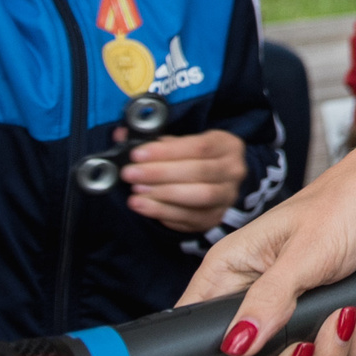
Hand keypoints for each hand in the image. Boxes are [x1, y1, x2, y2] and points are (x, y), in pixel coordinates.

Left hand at [123, 128, 248, 234]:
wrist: (215, 182)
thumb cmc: (193, 159)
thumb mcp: (181, 143)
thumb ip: (155, 141)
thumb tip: (121, 136)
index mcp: (228, 145)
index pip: (200, 147)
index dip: (167, 152)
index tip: (138, 154)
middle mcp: (234, 170)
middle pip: (199, 172)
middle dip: (160, 173)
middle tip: (131, 174)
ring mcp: (227, 196)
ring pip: (199, 196)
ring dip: (163, 195)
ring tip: (136, 192)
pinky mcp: (215, 218)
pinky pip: (191, 218)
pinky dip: (164, 213)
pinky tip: (143, 206)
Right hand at [163, 130, 355, 355]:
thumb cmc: (346, 202)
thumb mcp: (305, 251)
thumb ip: (269, 300)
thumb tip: (235, 347)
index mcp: (228, 274)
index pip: (190, 337)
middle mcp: (252, 298)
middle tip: (305, 355)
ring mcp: (290, 314)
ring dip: (328, 355)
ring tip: (349, 315)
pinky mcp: (324, 320)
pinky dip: (352, 345)